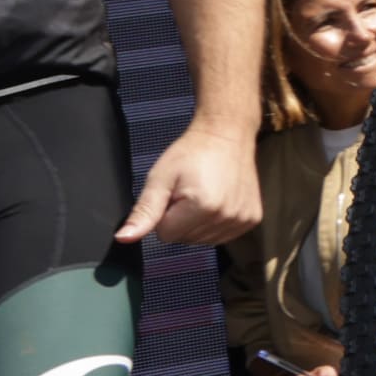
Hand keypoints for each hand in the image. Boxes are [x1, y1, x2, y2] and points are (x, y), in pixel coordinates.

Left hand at [118, 118, 261, 246]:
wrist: (227, 135)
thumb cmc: (192, 152)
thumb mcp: (160, 178)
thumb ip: (144, 211)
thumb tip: (124, 238)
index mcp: (202, 207)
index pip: (165, 235)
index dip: (165, 214)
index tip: (175, 193)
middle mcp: (225, 217)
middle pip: (185, 240)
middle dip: (181, 220)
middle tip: (189, 191)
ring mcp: (241, 220)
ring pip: (202, 240)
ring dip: (198, 223)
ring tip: (204, 194)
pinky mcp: (251, 220)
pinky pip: (221, 236)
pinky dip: (215, 223)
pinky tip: (218, 201)